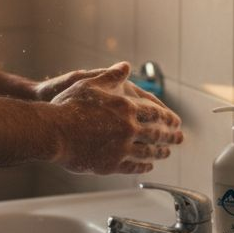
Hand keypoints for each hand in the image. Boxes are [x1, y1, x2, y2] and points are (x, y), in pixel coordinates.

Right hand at [48, 62, 184, 174]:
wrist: (53, 132)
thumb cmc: (68, 105)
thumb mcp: (91, 83)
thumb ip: (112, 75)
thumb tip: (125, 66)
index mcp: (126, 108)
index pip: (155, 114)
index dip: (168, 118)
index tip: (176, 121)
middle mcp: (128, 129)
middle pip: (156, 134)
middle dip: (171, 136)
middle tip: (180, 138)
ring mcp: (120, 149)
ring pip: (148, 152)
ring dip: (160, 153)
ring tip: (166, 153)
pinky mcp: (110, 165)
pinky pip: (133, 166)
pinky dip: (144, 166)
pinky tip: (147, 166)